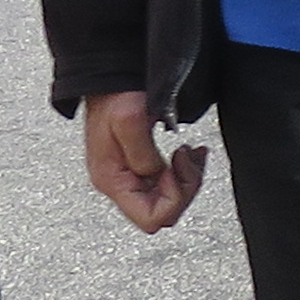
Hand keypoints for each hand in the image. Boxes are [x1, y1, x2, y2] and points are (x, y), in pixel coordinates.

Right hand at [84, 90, 209, 233]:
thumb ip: (144, 154)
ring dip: (188, 176)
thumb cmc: (115, 96)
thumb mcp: (130, 120)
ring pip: (172, 198)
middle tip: (185, 156)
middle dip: (185, 186)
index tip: (173, 169)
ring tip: (190, 151)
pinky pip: (170, 182)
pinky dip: (186, 169)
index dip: (172, 198)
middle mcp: (120, 184)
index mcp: (113, 181)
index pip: (151, 219)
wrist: (109, 81)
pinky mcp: (140, 166)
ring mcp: (131, 177)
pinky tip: (188, 152)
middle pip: (165, 212)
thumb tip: (157, 176)